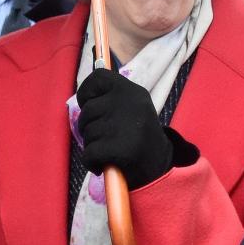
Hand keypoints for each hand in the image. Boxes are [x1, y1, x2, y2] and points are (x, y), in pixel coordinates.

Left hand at [76, 68, 172, 188]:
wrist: (160, 166)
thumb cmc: (139, 137)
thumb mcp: (133, 109)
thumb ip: (111, 100)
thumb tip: (84, 100)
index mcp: (132, 91)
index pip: (98, 77)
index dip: (86, 92)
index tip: (90, 105)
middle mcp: (130, 103)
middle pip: (88, 110)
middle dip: (88, 127)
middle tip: (105, 137)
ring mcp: (125, 125)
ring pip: (87, 133)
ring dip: (92, 145)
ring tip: (109, 150)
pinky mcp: (120, 149)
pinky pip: (88, 154)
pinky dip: (91, 162)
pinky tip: (103, 164)